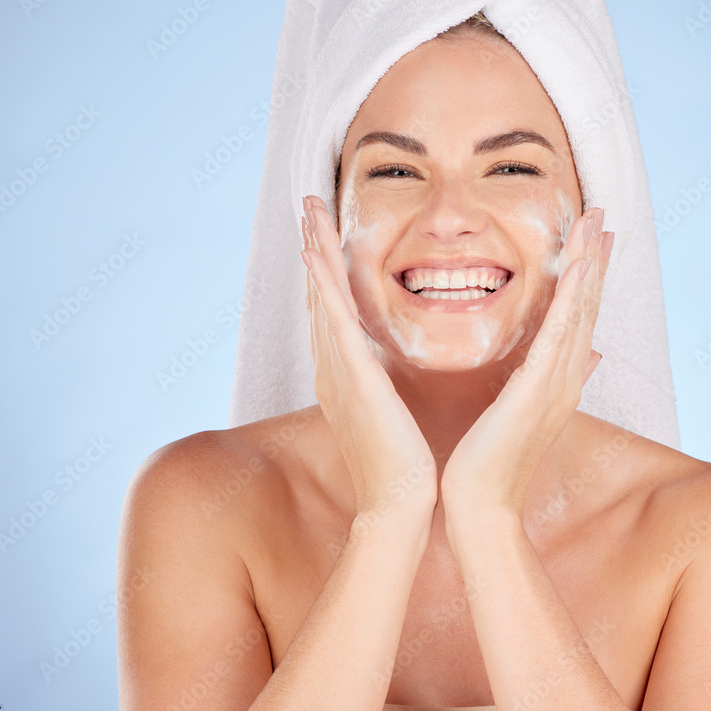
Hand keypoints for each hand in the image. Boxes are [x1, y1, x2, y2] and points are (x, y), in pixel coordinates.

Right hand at [300, 195, 437, 538]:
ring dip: (314, 250)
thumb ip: (389, 386)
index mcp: (347, 376)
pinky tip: (314, 253)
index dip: (325, 271)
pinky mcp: (352, 378)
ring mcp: (338, 371)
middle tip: (307, 204)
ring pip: (322, 297)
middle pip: (320, 295)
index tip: (323, 235)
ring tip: (308, 209)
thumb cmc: (404, 465)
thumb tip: (396, 373)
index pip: (334, 312)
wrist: (401, 506)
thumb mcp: (395, 413)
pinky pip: (334, 320)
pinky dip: (322, 284)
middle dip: (313, 248)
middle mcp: (334, 368)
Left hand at [440, 207, 613, 530]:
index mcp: (557, 381)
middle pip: (585, 306)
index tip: (594, 239)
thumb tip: (583, 357)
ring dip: (589, 264)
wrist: (480, 504)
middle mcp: (566, 378)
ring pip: (578, 312)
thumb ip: (546, 381)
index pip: (576, 318)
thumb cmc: (490, 462)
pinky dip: (573, 298)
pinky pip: (560, 334)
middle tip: (602, 214)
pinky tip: (579, 266)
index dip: (588, 276)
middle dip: (595, 258)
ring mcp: (556, 382)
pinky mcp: (538, 389)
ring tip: (595, 222)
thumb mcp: (519, 413)